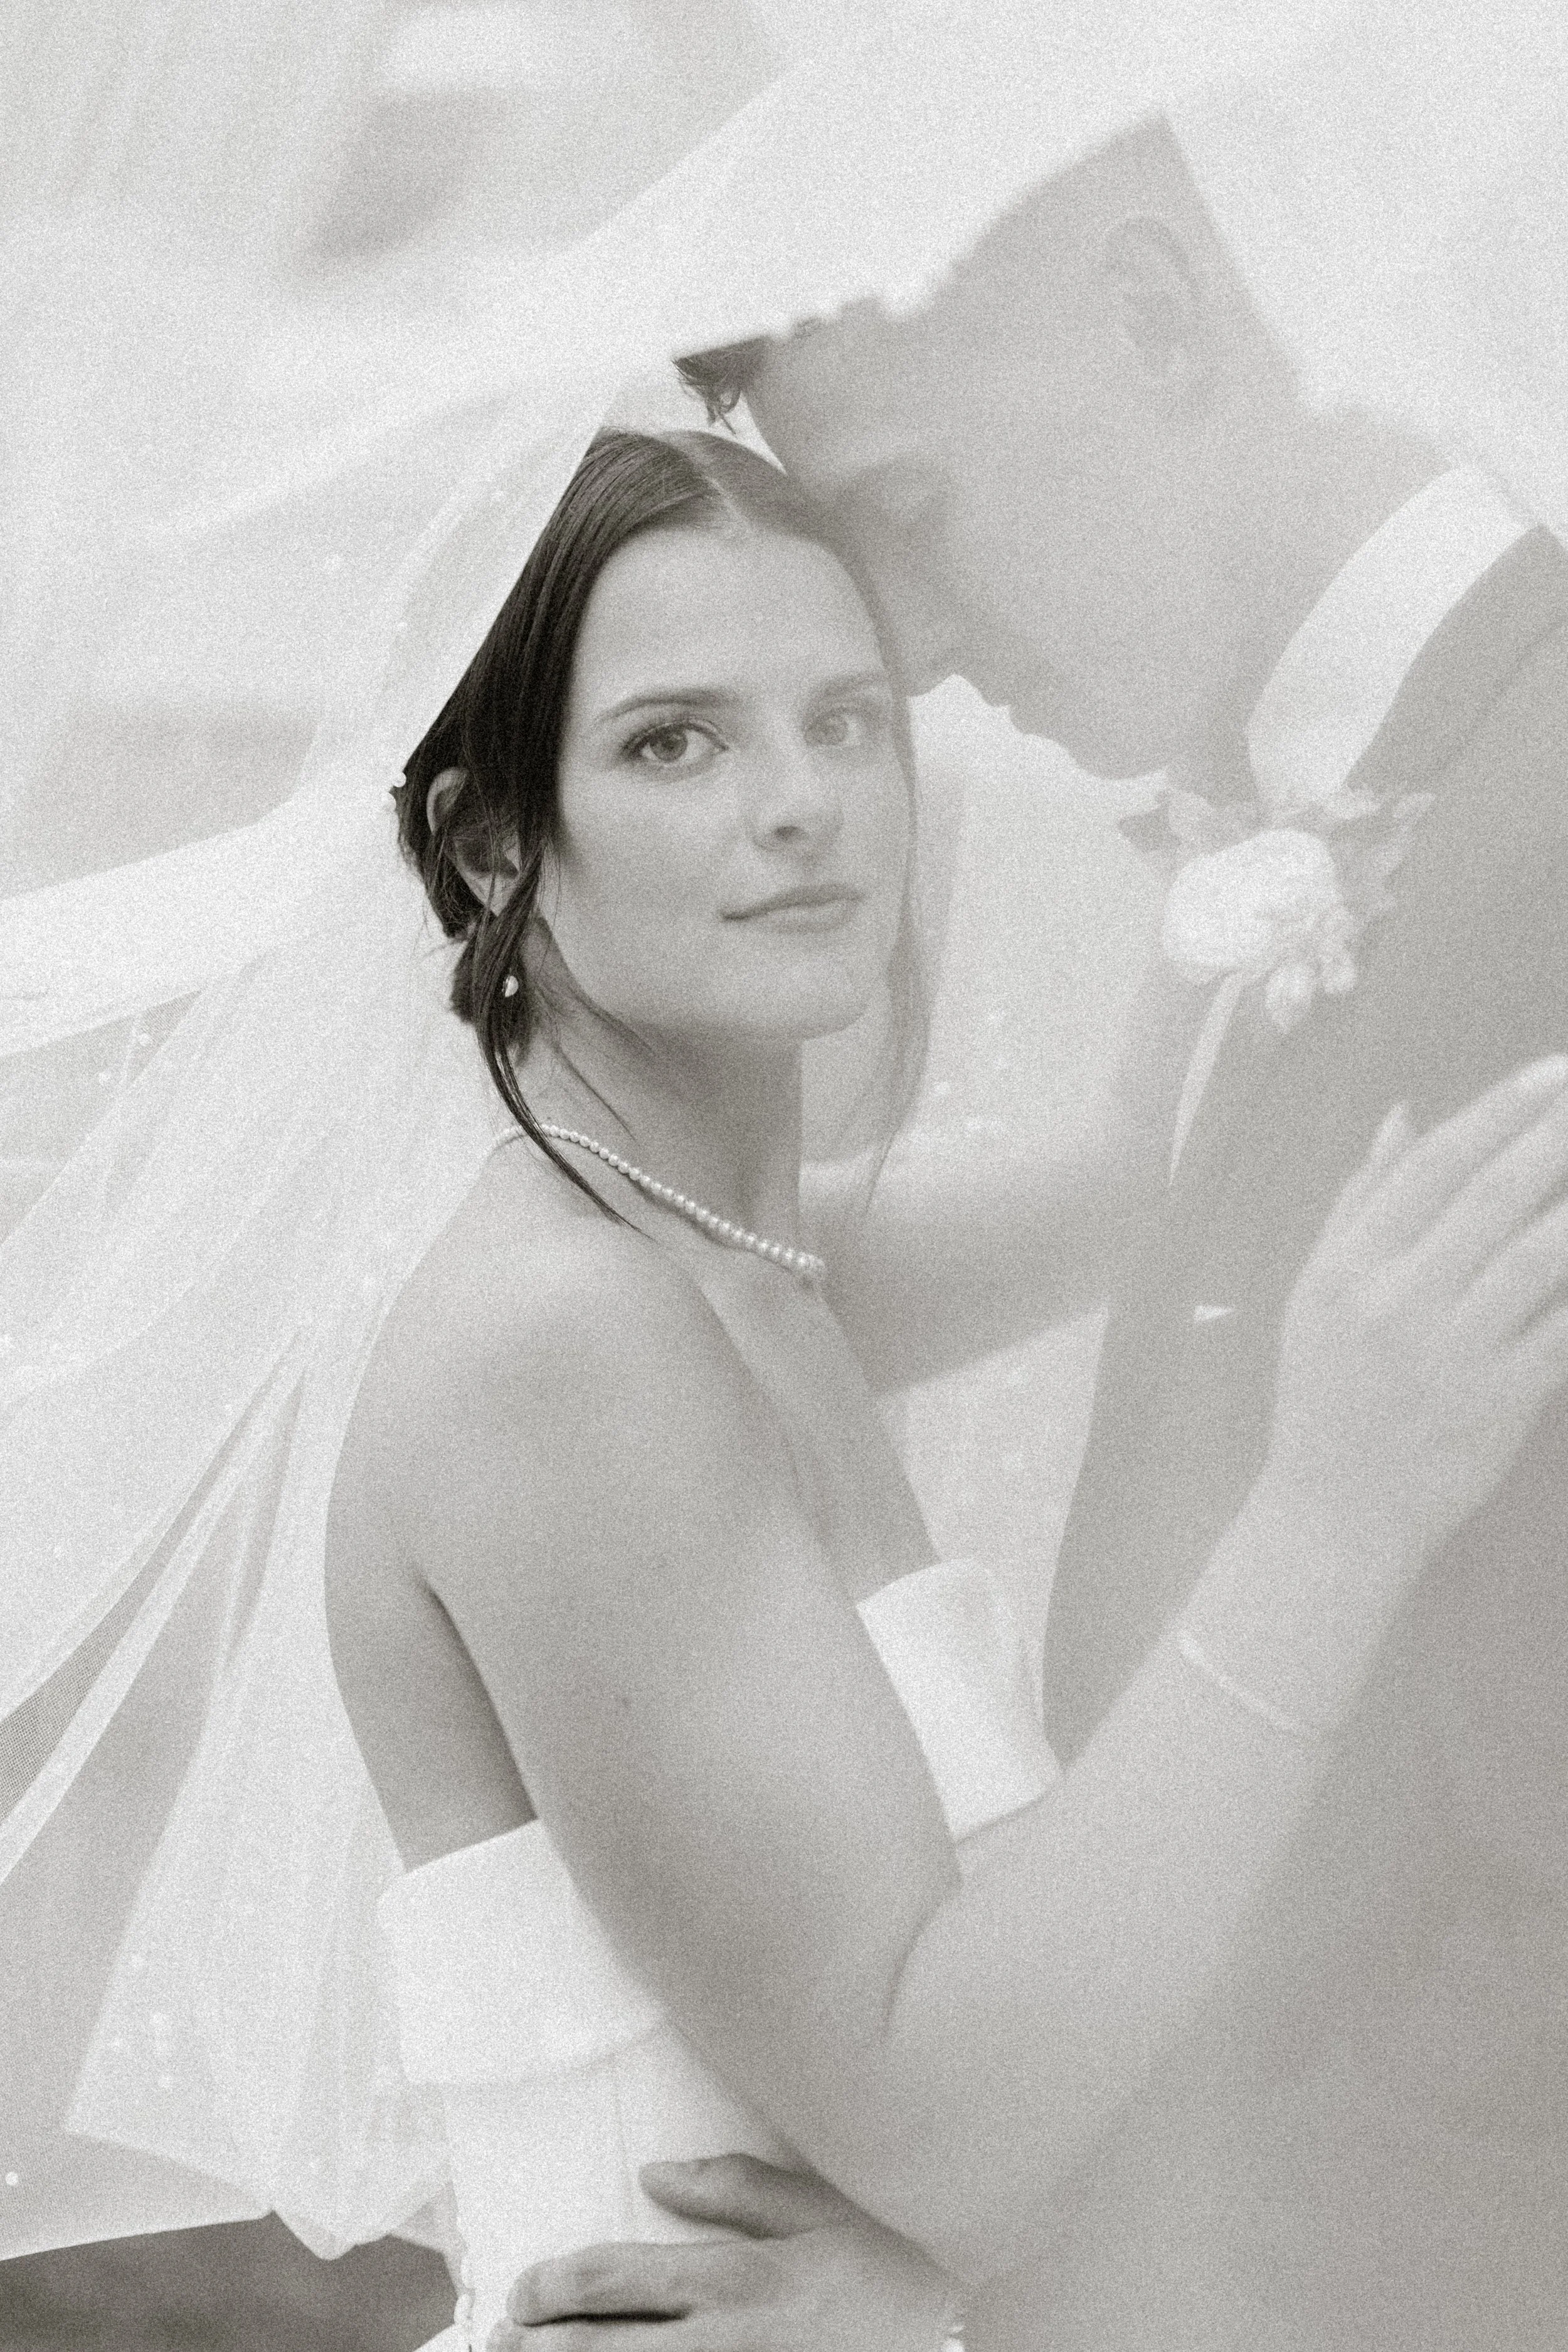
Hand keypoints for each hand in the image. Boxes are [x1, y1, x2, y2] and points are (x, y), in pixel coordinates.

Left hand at [489, 2153, 958, 2349]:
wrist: (947, 2317)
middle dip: (535, 2349)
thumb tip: (653, 2176)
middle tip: (502, 2342)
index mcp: (736, 2280)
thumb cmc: (884, 2257)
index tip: (523, 2292)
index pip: (609, 2279)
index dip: (550, 2287)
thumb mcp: (817, 2207)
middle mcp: (722, 2344)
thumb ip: (733, 2187)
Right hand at [1266, 1055, 1567, 1565]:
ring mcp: (1452, 1353)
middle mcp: (1397, 1301)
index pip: (1433, 1167)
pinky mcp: (1501, 1402)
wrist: (1337, 1512)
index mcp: (1349, 1266)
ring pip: (1539, 1257)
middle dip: (1555, 1139)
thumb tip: (1405, 1115)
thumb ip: (1359, 1201)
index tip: (1550, 1071)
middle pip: (1493, 1198)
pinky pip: (1562, 1329)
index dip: (1498, 1110)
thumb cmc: (1325, 1392)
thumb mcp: (1315, 1289)